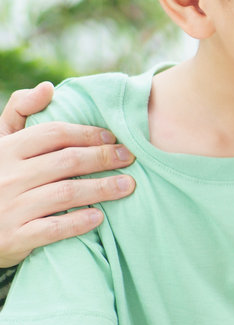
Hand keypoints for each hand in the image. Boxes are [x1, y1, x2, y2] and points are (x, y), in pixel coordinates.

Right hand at [0, 83, 135, 267]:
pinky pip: (54, 228)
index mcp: (5, 150)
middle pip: (66, 162)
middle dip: (103, 158)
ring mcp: (10, 208)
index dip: (88, 134)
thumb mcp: (0, 142)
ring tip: (128, 186)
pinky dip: (79, 221)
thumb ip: (20, 111)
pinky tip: (99, 217)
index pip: (54, 134)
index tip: (114, 137)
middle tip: (130, 157)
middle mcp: (7, 177)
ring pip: (66, 193)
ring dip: (102, 188)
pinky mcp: (15, 236)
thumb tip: (48, 87)